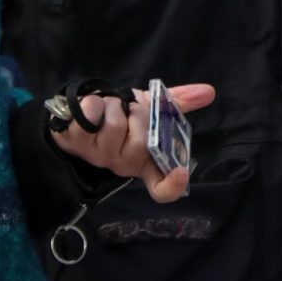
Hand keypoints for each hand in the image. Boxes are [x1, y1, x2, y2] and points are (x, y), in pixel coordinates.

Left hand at [49, 82, 215, 202]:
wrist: (80, 107)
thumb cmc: (119, 112)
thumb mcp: (150, 107)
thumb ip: (178, 102)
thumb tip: (208, 92)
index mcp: (143, 161)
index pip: (161, 188)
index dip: (172, 185)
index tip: (182, 172)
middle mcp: (121, 163)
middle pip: (141, 144)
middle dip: (137, 115)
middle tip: (128, 109)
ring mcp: (96, 155)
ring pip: (116, 127)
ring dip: (114, 105)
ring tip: (108, 106)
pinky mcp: (73, 142)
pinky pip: (88, 119)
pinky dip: (92, 105)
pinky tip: (89, 107)